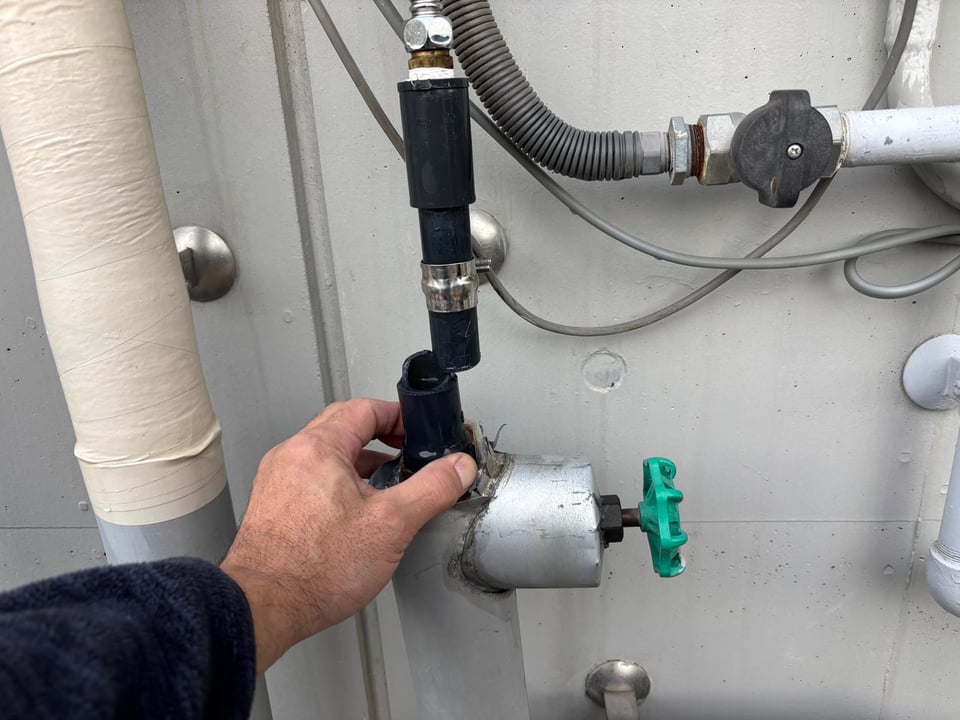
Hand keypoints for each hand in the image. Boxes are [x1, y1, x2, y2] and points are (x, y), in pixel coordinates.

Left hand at [220, 398, 475, 672]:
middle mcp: (292, 457)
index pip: (364, 409)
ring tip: (388, 481)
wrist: (263, 607)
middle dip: (381, 435)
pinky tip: (357, 510)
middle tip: (407, 449)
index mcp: (318, 448)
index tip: (418, 429)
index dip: (398, 415)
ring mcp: (278, 481)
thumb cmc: (313, 569)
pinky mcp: (273, 507)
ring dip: (361, 460)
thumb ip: (431, 489)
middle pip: (343, 427)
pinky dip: (340, 481)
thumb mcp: (391, 524)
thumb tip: (458, 467)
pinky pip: (312, 478)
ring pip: (327, 454)